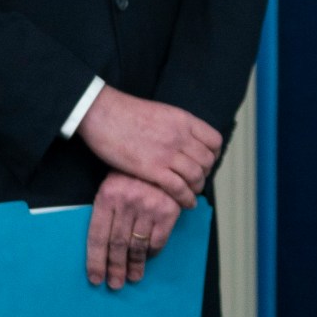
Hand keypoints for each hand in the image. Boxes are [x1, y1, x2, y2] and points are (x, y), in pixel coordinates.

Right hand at [76, 87, 220, 206]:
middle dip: (205, 173)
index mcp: (184, 121)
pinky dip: (186, 198)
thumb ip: (177, 127)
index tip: (206, 162)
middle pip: (207, 161)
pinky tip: (186, 203)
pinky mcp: (152, 169)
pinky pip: (178, 188)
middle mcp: (181, 137)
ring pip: (196, 176)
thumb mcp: (162, 113)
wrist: (102, 113)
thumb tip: (185, 141)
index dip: (213, 155)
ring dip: (196, 187)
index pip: (214, 141)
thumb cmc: (125, 112)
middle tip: (196, 179)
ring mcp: (167, 153)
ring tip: (191, 192)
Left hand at [89, 173, 181, 289]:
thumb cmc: (133, 172)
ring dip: (135, 265)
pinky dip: (152, 252)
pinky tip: (148, 258)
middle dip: (115, 267)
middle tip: (115, 283)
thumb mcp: (112, 184)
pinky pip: (158, 240)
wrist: (163, 152)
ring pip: (138, 245)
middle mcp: (127, 204)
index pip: (98, 236)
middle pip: (117, 245)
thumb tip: (103, 245)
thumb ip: (108, 210)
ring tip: (133, 277)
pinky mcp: (168, 211)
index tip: (96, 278)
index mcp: (107, 197)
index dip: (95, 260)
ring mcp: (148, 207)